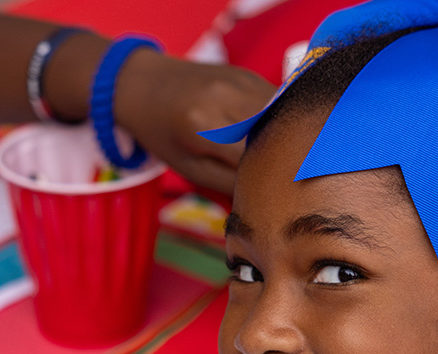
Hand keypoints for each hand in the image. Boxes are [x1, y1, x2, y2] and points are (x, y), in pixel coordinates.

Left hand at [115, 49, 274, 195]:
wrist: (148, 85)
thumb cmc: (166, 135)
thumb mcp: (190, 169)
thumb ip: (229, 183)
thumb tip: (269, 195)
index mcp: (203, 127)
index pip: (254, 159)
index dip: (272, 178)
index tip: (281, 194)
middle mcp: (224, 98)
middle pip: (274, 136)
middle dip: (284, 159)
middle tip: (289, 179)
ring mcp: (239, 81)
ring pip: (283, 117)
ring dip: (288, 139)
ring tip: (284, 158)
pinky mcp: (248, 74)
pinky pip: (278, 102)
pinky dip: (282, 120)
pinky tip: (275, 133)